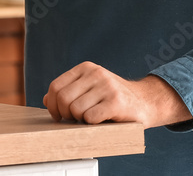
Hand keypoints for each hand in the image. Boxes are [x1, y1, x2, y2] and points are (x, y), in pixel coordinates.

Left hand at [42, 61, 192, 127]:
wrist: (145, 101)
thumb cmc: (113, 98)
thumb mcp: (90, 89)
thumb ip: (69, 92)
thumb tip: (47, 99)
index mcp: (86, 68)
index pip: (55, 86)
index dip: (53, 105)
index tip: (59, 115)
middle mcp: (96, 73)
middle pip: (63, 98)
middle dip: (65, 114)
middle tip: (75, 119)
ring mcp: (107, 86)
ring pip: (75, 109)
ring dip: (81, 119)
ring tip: (91, 117)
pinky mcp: (116, 102)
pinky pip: (90, 118)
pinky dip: (92, 124)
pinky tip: (102, 120)